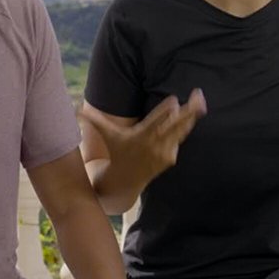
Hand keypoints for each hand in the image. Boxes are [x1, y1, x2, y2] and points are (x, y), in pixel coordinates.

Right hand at [82, 91, 206, 180]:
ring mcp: (163, 153)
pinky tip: (192, 114)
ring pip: (181, 132)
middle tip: (198, 96)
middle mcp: (153, 145)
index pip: (155, 122)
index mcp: (140, 136)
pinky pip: (179, 140)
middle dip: (188, 112)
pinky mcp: (170, 158)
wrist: (124, 181)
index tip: (174, 100)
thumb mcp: (108, 136)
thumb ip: (95, 121)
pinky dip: (184, 129)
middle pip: (174, 126)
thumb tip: (77, 109)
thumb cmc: (116, 152)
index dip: (165, 112)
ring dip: (192, 117)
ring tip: (201, 101)